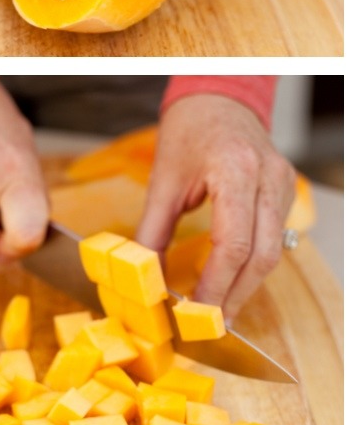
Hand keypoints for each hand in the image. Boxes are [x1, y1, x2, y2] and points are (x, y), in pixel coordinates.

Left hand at [136, 94, 295, 318]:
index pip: (233, 242)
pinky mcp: (285, 191)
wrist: (216, 100)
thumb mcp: (162, 180)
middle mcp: (268, 178)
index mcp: (235, 170)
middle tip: (211, 324)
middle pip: (261, 255)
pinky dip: (252, 263)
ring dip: (246, 285)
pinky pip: (274, 237)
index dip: (215, 283)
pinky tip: (232, 281)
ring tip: (220, 312)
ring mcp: (283, 185)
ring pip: (272, 250)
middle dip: (235, 295)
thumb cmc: (187, 132)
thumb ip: (152, 230)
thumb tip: (140, 274)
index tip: (195, 311)